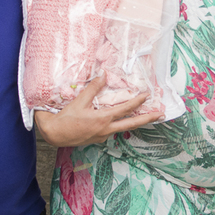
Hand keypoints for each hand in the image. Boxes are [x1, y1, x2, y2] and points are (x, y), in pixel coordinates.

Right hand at [33, 76, 161, 146]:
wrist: (54, 135)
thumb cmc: (65, 118)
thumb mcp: (79, 101)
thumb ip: (93, 89)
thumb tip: (103, 75)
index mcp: (103, 119)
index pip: (125, 109)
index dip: (138, 102)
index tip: (147, 95)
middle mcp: (106, 130)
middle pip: (132, 124)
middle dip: (148, 119)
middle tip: (161, 115)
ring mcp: (102, 136)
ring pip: (123, 128)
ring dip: (134, 121)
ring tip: (145, 116)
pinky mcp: (98, 139)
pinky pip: (111, 130)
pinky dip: (118, 124)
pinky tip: (118, 119)